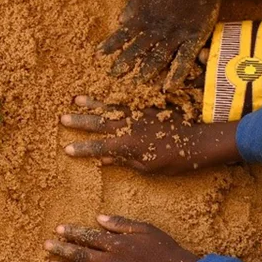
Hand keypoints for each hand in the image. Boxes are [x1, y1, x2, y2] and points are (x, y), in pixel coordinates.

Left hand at [45, 215, 198, 261]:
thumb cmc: (163, 248)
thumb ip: (120, 224)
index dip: (72, 233)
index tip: (58, 230)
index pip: (88, 237)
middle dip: (62, 250)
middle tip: (46, 247)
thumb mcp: (144, 228)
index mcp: (116, 245)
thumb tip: (99, 218)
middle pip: (80, 256)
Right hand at [60, 96, 240, 173]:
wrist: (199, 140)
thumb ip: (125, 160)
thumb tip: (105, 158)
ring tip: (76, 99)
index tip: (66, 149)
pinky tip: (105, 95)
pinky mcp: (147, 106)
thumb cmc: (175, 160)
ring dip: (92, 104)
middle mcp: (129, 126)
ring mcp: (138, 113)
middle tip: (62, 119)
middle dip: (79, 121)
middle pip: (99, 123)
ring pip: (110, 107)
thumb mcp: (148, 167)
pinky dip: (113, 97)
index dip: (82, 149)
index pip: (98, 147)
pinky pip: (126, 100)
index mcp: (127, 145)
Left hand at [99, 0, 221, 84]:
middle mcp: (155, 30)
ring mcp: (174, 35)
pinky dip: (175, 75)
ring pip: (156, 59)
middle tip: (112, 77)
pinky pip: (183, 60)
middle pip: (136, 51)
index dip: (109, 46)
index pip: (121, 35)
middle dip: (123, 65)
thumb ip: (132, 7)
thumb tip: (120, 21)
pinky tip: (168, 88)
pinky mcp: (192, 38)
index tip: (98, 56)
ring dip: (144, 73)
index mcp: (142, 18)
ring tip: (134, 85)